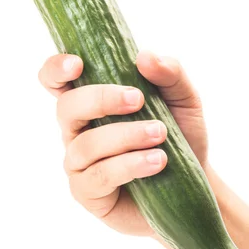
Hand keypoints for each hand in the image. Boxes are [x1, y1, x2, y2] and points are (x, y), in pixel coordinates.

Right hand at [38, 50, 207, 235]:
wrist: (193, 187)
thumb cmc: (180, 137)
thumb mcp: (185, 99)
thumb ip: (170, 73)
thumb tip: (144, 56)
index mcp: (92, 101)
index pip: (56, 80)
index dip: (56, 69)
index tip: (77, 64)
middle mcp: (78, 129)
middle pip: (66, 107)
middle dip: (100, 99)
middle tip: (137, 99)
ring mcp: (79, 163)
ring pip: (86, 144)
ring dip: (124, 136)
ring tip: (159, 134)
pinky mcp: (88, 193)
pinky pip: (98, 176)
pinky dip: (129, 165)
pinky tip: (157, 161)